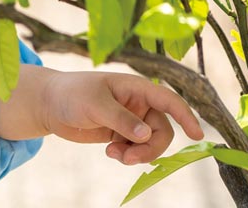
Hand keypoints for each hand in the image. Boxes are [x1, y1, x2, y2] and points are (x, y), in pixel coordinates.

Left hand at [39, 70, 203, 164]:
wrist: (49, 105)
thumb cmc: (72, 94)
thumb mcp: (95, 104)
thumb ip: (122, 120)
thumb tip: (146, 134)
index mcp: (136, 88)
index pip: (168, 100)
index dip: (186, 115)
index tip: (197, 135)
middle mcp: (138, 104)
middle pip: (162, 130)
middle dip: (150, 148)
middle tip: (129, 159)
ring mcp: (130, 120)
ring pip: (150, 143)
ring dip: (137, 154)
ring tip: (114, 155)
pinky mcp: (121, 134)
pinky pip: (136, 149)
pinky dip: (127, 155)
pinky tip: (110, 153)